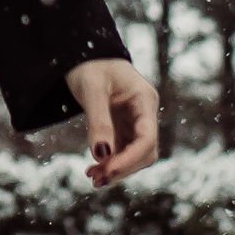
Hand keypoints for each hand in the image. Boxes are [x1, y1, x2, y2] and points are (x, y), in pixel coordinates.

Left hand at [66, 56, 159, 187]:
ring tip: (93, 178)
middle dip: (123, 168)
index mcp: (144, 100)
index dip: (130, 159)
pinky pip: (122, 152)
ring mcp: (135, 122)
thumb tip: (101, 156)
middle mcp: (144, 113)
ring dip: (116, 170)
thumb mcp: (91, 89)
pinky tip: (93, 170)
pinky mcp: (124, 129)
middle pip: (145, 151)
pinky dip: (109, 163)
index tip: (108, 171)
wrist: (86, 56)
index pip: (147, 137)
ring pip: (135, 156)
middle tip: (97, 179)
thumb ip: (98, 121)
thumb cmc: (91, 66)